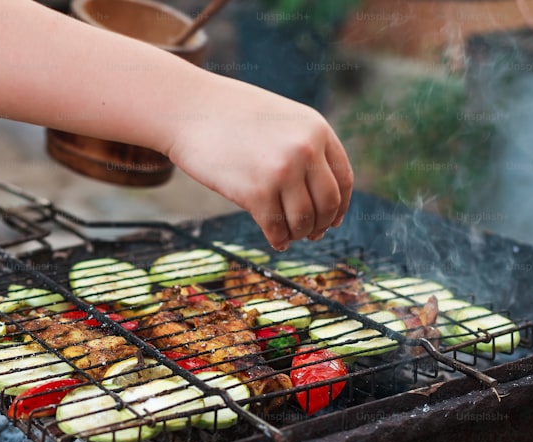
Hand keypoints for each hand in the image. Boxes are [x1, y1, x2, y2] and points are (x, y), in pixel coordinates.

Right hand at [166, 79, 352, 250]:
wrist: (189, 109)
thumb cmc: (231, 115)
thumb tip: (320, 194)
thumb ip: (304, 146)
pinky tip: (276, 241)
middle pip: (327, 204)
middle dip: (321, 225)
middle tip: (312, 234)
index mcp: (316, 130)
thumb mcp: (281, 120)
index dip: (340, 206)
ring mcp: (282, 172)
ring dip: (298, 234)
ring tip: (288, 235)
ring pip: (303, 221)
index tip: (333, 220)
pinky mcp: (255, 192)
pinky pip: (276, 229)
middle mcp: (305, 150)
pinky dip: (279, 240)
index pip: (343, 179)